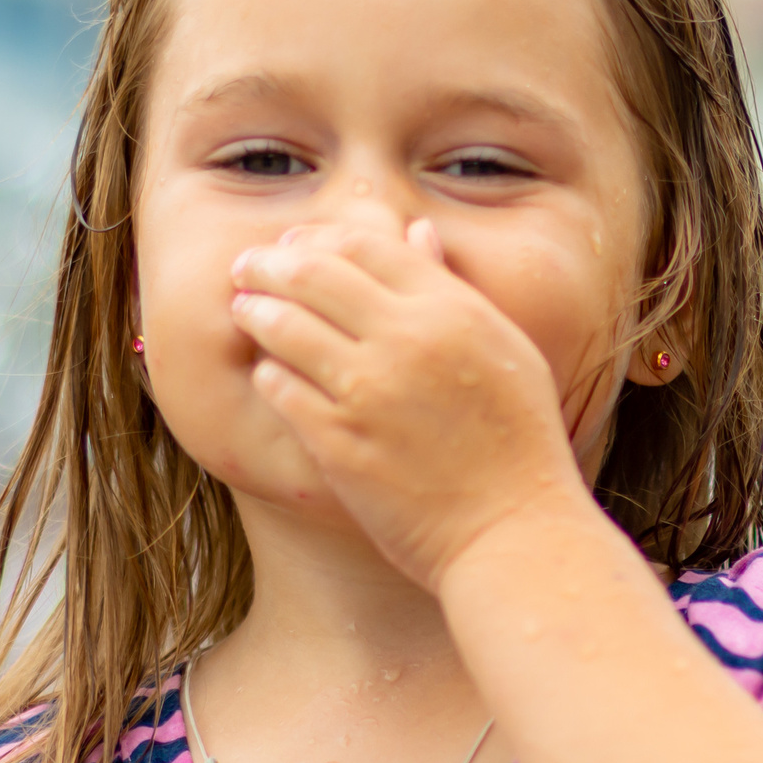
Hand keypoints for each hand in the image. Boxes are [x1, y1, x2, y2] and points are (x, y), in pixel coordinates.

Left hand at [228, 216, 600, 589]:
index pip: (366, 245)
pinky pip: (282, 389)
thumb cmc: (518, 442)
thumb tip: (416, 231)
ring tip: (243, 309)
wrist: (512, 531)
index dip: (319, 238)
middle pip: (314, 274)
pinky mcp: (339, 443)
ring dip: (255, 311)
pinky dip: (269, 373)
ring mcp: (369, 392)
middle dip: (269, 263)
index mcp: (453, 310)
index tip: (294, 245)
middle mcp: (407, 340)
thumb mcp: (506, 349)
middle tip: (245, 267)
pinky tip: (269, 373)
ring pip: (285, 326)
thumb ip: (454, 289)